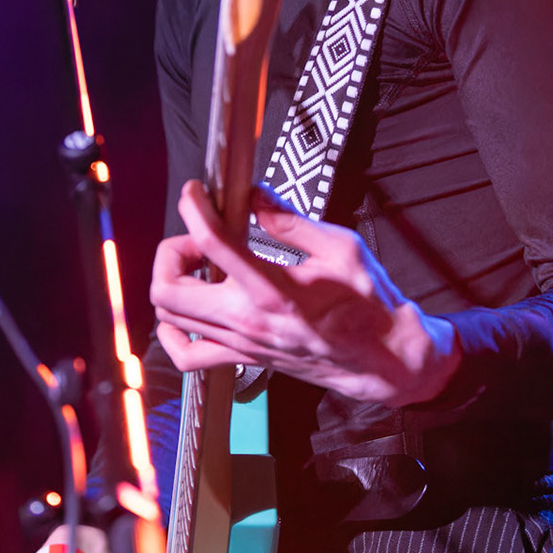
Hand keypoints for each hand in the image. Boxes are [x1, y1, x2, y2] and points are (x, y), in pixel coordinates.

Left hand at [151, 180, 461, 406]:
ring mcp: (241, 344)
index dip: (194, 209)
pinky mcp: (242, 358)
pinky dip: (171, 330)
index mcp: (275, 290)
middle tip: (198, 235)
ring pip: (170, 316)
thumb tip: (254, 196)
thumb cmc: (369, 305)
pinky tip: (185, 308)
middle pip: (169, 288)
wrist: (383, 359)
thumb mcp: (341, 248)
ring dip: (172, 280)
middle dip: (172, 250)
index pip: (213, 243)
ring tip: (199, 263)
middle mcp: (249, 321)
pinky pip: (186, 354)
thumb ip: (290, 221)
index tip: (195, 193)